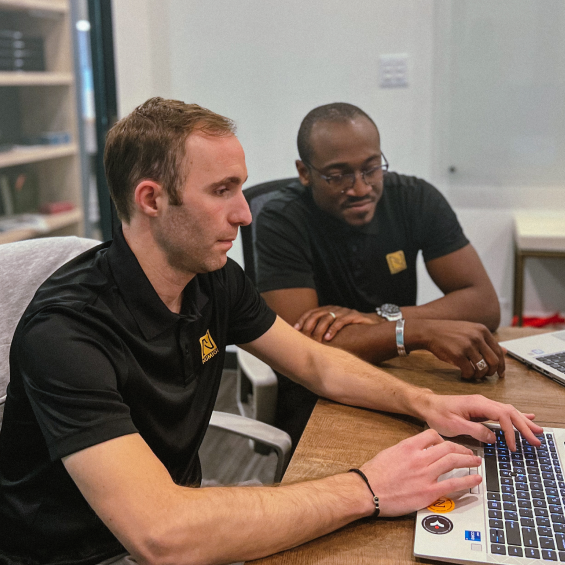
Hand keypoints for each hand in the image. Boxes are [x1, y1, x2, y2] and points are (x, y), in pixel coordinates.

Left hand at [294, 305, 375, 342]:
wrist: (374, 323)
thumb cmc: (352, 329)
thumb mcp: (336, 329)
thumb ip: (324, 331)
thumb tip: (308, 341)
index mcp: (329, 310)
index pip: (312, 312)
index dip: (303, 320)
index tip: (295, 330)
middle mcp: (335, 309)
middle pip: (317, 314)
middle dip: (309, 325)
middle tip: (304, 337)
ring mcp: (345, 311)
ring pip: (328, 317)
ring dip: (320, 329)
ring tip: (315, 339)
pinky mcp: (354, 316)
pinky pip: (342, 321)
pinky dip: (333, 329)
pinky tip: (328, 338)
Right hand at [358, 429, 481, 516]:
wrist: (367, 490)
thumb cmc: (374, 474)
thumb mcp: (389, 453)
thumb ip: (405, 450)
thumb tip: (415, 451)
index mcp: (408, 446)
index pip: (432, 435)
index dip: (443, 438)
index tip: (447, 443)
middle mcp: (419, 458)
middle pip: (447, 447)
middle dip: (461, 449)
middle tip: (469, 452)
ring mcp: (425, 475)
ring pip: (453, 462)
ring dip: (468, 460)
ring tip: (476, 461)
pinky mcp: (428, 492)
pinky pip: (453, 483)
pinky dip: (468, 480)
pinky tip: (476, 479)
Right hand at [406, 319, 505, 379]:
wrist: (429, 331)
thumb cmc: (449, 333)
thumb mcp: (470, 331)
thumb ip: (487, 341)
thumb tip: (505, 351)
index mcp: (482, 330)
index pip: (499, 351)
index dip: (501, 365)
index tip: (500, 373)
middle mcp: (477, 337)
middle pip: (494, 361)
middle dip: (491, 372)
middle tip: (485, 376)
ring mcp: (467, 345)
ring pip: (482, 368)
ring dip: (478, 375)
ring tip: (472, 375)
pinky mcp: (457, 354)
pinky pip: (469, 371)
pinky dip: (468, 376)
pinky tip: (463, 374)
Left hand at [416, 391, 542, 450]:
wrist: (428, 405)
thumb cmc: (438, 413)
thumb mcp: (454, 425)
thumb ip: (475, 431)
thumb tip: (493, 438)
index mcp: (477, 404)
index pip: (502, 415)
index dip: (510, 431)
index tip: (513, 446)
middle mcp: (483, 402)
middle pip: (510, 412)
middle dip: (524, 426)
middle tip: (536, 440)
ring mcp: (483, 404)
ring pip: (509, 411)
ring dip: (523, 422)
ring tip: (537, 431)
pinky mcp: (481, 409)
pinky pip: (502, 412)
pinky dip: (515, 416)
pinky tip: (526, 417)